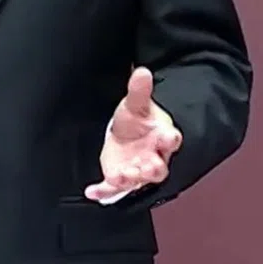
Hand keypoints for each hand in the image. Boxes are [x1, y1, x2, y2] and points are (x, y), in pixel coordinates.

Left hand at [85, 67, 181, 202]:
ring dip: (130, 179)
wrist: (127, 134)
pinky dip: (103, 191)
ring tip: (119, 176)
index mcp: (162, 137)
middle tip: (145, 168)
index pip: (171, 139)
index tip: (168, 137)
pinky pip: (113, 188)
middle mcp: (154, 157)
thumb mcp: (136, 103)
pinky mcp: (121, 177)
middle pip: (158, 168)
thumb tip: (142, 71)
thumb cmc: (138, 120)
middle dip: (152, 169)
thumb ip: (139, 90)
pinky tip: (91, 191)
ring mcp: (138, 170)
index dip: (170, 139)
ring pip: (138, 180)